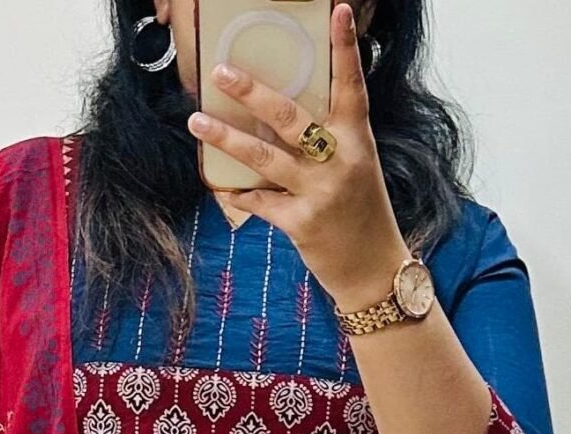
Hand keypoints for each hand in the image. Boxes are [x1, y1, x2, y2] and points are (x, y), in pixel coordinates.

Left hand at [187, 0, 406, 310]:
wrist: (374, 271)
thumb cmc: (361, 212)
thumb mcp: (356, 166)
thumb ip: (328, 139)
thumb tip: (279, 114)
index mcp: (357, 139)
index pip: (351, 85)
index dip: (345, 48)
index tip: (338, 10)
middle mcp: (341, 161)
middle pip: (290, 117)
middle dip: (253, 93)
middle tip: (221, 72)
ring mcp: (321, 192)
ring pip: (264, 157)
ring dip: (226, 139)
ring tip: (196, 122)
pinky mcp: (303, 223)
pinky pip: (261, 202)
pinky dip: (241, 194)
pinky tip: (222, 186)